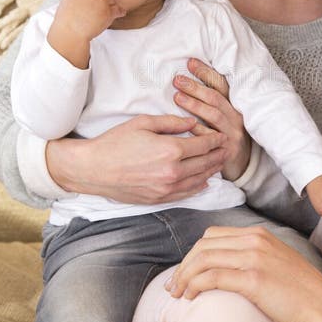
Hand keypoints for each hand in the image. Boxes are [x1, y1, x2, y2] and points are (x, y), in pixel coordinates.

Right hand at [45, 114, 226, 203]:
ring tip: (220, 163)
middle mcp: (172, 172)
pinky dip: (199, 187)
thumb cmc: (115, 142)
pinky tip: (204, 181)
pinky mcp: (159, 199)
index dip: (215, 139)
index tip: (222, 135)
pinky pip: (186, 193)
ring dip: (212, 171)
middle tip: (228, 149)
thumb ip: (171, 122)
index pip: (203, 145)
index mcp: (170, 150)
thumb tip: (192, 122)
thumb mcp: (143, 123)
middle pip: (205, 163)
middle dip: (219, 155)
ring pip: (199, 180)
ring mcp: (166, 188)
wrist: (93, 169)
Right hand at [48, 0, 125, 67]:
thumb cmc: (67, 20)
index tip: (93, 2)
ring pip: (112, 1)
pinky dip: (119, 13)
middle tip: (97, 11)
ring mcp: (101, 0)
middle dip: (102, 0)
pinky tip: (117, 15)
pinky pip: (119, 10)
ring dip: (110, 7)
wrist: (69, 34)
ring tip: (101, 16)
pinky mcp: (108, 11)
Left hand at [166, 225, 321, 321]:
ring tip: (177, 294)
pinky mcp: (253, 279)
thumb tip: (226, 268)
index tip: (185, 273)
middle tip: (173, 286)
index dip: (193, 254)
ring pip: (203, 259)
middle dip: (183, 265)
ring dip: (184, 277)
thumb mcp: (277, 264)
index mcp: (259, 234)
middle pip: (203, 245)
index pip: (212, 235)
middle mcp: (255, 240)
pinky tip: (191, 297)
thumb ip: (254, 258)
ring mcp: (254, 257)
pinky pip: (212, 277)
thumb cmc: (300, 294)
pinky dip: (195, 286)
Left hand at [173, 57, 251, 179]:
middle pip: (216, 98)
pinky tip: (184, 124)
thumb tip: (188, 81)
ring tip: (177, 97)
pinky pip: (210, 138)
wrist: (243, 165)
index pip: (221, 84)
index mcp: (234, 105)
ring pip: (214, 115)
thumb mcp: (224, 117)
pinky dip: (196, 130)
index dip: (206, 72)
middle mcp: (236, 117)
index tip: (190, 63)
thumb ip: (211, 102)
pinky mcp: (228, 150)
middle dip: (196, 87)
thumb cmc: (227, 136)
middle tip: (178, 80)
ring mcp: (233, 134)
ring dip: (195, 105)